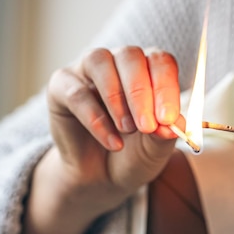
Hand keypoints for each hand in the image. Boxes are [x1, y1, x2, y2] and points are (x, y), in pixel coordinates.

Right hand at [47, 46, 182, 211]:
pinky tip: (112, 142)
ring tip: (128, 130)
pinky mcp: (61, 87)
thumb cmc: (133, 154)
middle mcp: (118, 62)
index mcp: (148, 68)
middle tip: (147, 126)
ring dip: (116, 97)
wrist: (101, 177)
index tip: (168, 118)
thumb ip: (165, 133)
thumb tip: (173, 125)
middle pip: (129, 56)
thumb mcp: (156, 148)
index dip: (166, 86)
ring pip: (99, 62)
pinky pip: (76, 93)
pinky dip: (95, 119)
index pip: (160, 61)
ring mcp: (87, 70)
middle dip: (140, 91)